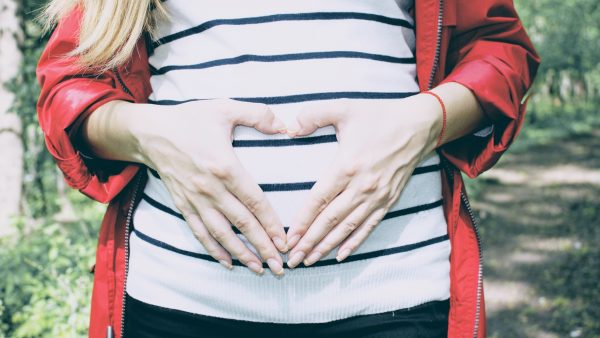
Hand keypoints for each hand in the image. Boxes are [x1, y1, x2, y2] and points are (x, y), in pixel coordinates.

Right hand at [128, 99, 288, 274]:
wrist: (150, 132)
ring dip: (241, 254)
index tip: (285, 241)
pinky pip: (200, 232)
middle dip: (262, 247)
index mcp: (224, 166)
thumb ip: (258, 114)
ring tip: (259, 269)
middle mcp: (210, 189)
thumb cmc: (191, 119)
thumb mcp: (225, 108)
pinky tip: (227, 263)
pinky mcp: (183, 205)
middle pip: (241, 224)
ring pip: (221, 234)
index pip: (254, 201)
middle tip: (279, 266)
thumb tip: (285, 125)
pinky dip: (213, 250)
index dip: (270, 223)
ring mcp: (195, 200)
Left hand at [284, 94, 441, 267]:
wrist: (419, 125)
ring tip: (310, 260)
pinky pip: (369, 226)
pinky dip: (354, 242)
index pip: (319, 200)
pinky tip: (341, 255)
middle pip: (330, 220)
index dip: (303, 221)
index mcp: (347, 166)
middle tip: (293, 258)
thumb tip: (290, 127)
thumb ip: (314, 115)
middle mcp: (361, 186)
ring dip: (328, 246)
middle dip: (310, 241)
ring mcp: (377, 196)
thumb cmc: (379, 116)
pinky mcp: (389, 200)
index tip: (289, 238)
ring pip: (348, 228)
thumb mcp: (344, 108)